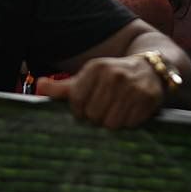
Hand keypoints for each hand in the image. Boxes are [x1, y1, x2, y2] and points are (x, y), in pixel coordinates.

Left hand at [37, 55, 164, 128]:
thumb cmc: (113, 76)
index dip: (80, 111)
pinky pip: (130, 124)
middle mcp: (114, 74)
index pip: (77, 102)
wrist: (151, 67)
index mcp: (96, 67)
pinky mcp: (148, 97)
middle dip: (97, 117)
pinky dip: (129, 122)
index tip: (87, 107)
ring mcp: (132, 86)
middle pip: (94, 115)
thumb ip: (63, 86)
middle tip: (106, 108)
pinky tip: (131, 110)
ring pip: (111, 123)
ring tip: (118, 110)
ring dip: (113, 122)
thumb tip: (39, 85)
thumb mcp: (89, 77)